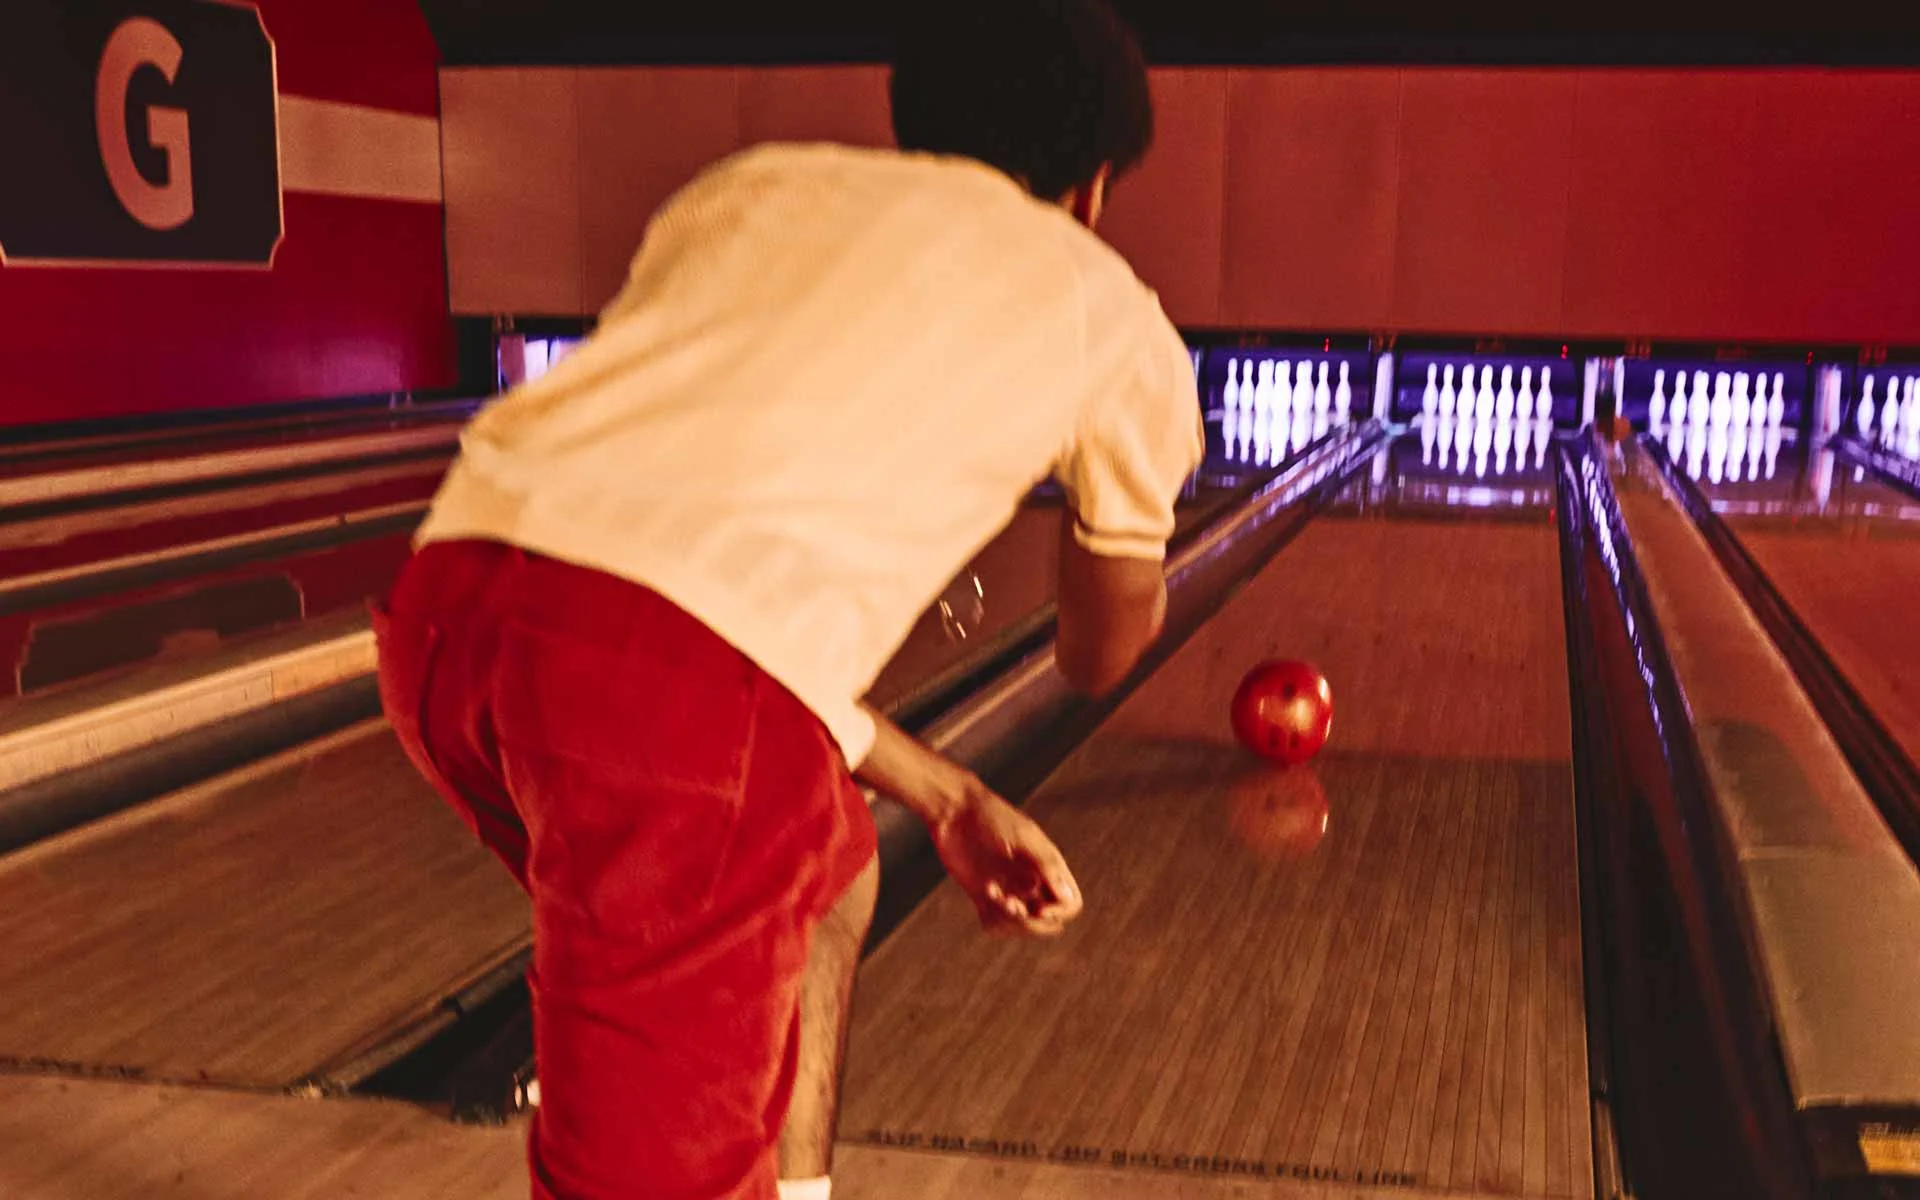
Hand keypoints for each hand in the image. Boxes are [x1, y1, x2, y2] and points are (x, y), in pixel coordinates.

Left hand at [852, 705, 1082, 936]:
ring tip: (991, 894)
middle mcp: (1032, 882)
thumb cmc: (991, 817)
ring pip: (1021, 927)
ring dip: (1008, 921)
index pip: (1069, 904)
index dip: (1058, 913)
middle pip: (1048, 923)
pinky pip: (996, 925)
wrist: (953, 810)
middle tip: (1009, 904)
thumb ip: (1046, 864)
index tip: (1038, 909)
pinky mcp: (985, 896)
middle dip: (1031, 922)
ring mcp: (1009, 890)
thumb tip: (1068, 898)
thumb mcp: (1023, 837)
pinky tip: (984, 895)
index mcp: (1048, 866)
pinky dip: (992, 921)